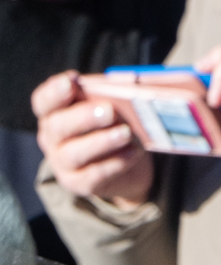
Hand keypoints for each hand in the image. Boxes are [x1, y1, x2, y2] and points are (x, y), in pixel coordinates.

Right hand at [30, 68, 152, 206]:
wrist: (124, 165)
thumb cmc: (110, 126)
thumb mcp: (105, 108)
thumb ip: (103, 98)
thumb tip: (120, 90)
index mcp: (52, 113)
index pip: (44, 101)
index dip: (55, 91)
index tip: (72, 80)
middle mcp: (51, 138)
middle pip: (58, 126)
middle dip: (84, 116)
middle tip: (109, 110)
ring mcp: (62, 163)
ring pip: (74, 153)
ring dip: (102, 141)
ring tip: (126, 133)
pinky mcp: (78, 183)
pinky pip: (94, 175)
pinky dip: (115, 163)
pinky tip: (133, 152)